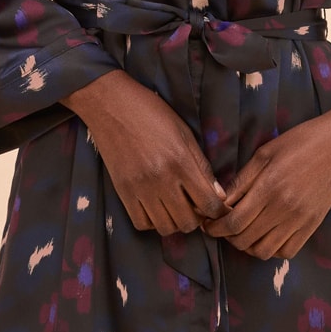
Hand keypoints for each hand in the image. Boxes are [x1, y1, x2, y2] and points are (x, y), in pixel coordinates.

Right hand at [60, 71, 229, 235]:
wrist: (111, 104)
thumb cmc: (152, 113)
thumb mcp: (184, 133)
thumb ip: (202, 166)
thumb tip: (219, 195)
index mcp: (181, 162)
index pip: (209, 204)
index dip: (218, 210)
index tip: (216, 206)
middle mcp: (162, 179)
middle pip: (188, 222)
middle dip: (197, 218)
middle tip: (194, 206)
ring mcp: (140, 188)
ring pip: (165, 227)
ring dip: (175, 221)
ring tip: (175, 207)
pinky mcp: (122, 192)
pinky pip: (141, 223)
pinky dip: (152, 221)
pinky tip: (156, 207)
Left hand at [200, 107, 330, 260]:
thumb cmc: (299, 142)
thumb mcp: (264, 154)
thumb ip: (241, 181)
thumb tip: (220, 203)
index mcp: (269, 188)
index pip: (234, 222)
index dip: (215, 228)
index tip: (208, 224)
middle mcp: (284, 209)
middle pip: (245, 240)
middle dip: (227, 237)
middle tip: (224, 226)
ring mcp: (300, 221)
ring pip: (264, 251)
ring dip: (248, 245)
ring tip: (244, 231)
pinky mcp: (312, 226)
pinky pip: (287, 251)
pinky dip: (272, 249)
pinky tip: (267, 234)